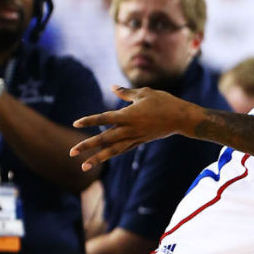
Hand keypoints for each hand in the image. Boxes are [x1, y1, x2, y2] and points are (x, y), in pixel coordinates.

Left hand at [70, 85, 194, 169]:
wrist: (182, 119)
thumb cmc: (164, 102)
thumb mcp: (145, 93)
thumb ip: (126, 93)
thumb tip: (112, 88)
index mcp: (128, 115)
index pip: (104, 118)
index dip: (90, 121)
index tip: (76, 123)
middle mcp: (129, 129)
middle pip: (104, 139)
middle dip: (87, 146)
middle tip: (71, 152)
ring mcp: (135, 137)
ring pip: (113, 150)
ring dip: (97, 158)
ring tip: (84, 166)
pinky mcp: (141, 141)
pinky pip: (123, 149)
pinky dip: (112, 154)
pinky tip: (103, 158)